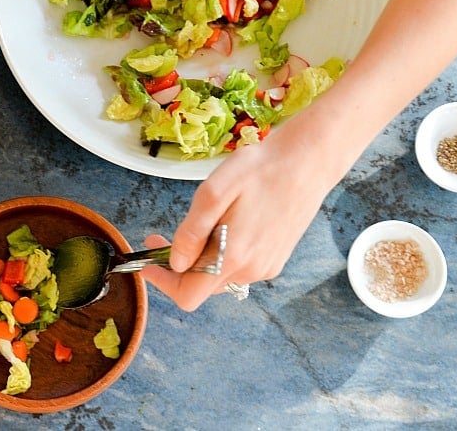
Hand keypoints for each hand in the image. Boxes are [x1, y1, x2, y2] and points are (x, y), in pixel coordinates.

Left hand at [141, 117, 344, 310]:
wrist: (307, 161)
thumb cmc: (260, 169)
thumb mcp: (214, 192)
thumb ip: (191, 232)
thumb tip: (175, 262)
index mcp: (233, 257)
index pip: (187, 295)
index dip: (162, 281)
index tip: (148, 259)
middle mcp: (251, 270)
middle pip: (201, 287)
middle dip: (178, 267)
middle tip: (166, 235)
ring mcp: (266, 267)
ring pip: (219, 277)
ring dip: (202, 258)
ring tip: (206, 222)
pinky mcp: (275, 259)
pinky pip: (239, 267)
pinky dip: (223, 254)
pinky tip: (229, 223)